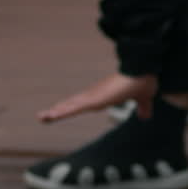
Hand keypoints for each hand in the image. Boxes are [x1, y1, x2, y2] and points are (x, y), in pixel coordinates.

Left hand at [36, 73, 156, 122]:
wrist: (144, 70)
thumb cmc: (143, 81)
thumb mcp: (143, 99)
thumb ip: (142, 107)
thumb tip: (145, 116)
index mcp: (103, 96)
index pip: (83, 104)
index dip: (71, 108)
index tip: (59, 112)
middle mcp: (95, 95)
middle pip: (72, 105)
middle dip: (58, 111)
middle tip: (42, 116)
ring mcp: (94, 97)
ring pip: (71, 107)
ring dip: (56, 112)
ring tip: (42, 117)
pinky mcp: (95, 100)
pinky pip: (76, 108)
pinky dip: (64, 112)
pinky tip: (54, 115)